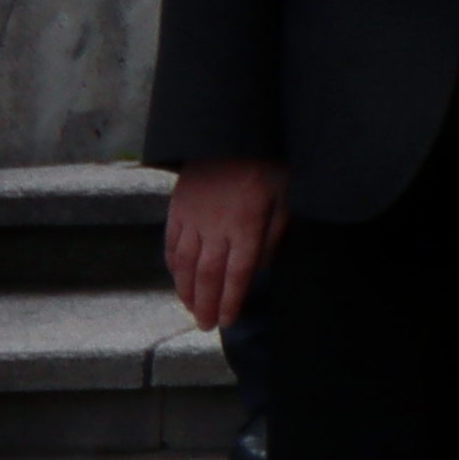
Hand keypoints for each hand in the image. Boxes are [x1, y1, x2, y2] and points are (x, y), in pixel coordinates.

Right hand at [161, 157, 282, 332]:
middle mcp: (216, 228)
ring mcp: (192, 219)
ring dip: (187, 290)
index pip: (237, 274)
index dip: (231, 301)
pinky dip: (172, 266)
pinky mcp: (178, 208)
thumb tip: (262, 266)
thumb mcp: (286, 195)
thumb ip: (276, 232)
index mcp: (246, 226)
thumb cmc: (267, 163)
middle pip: (208, 276)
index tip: (227, 322)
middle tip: (205, 327)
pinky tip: (177, 279)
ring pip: (185, 264)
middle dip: (207, 304)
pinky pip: (171, 243)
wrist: (230, 132)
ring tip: (192, 309)